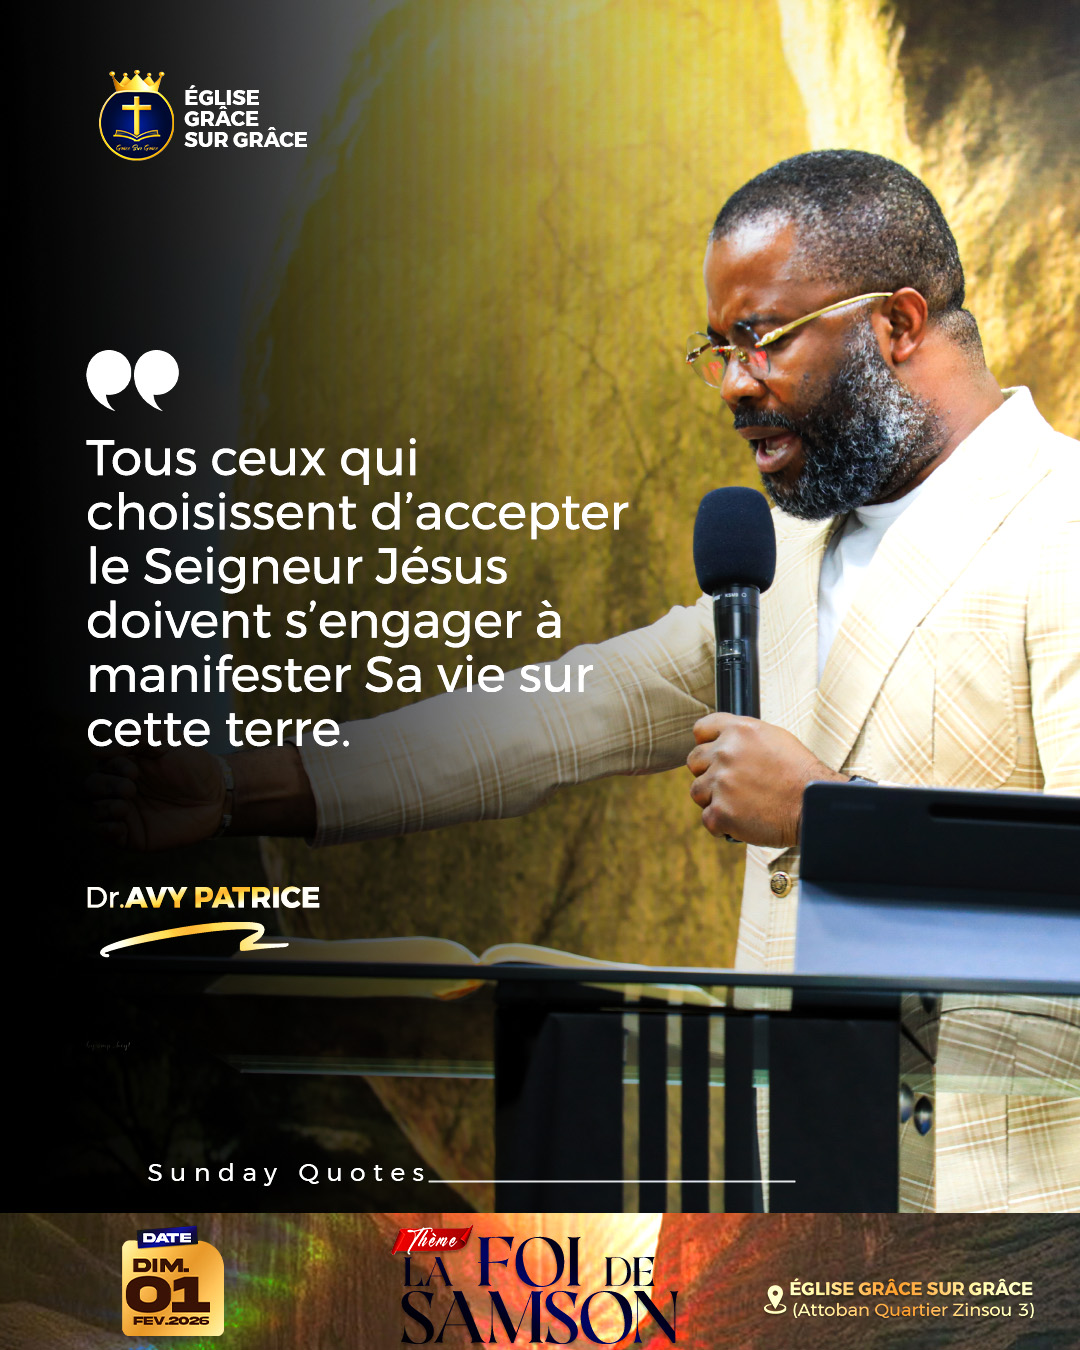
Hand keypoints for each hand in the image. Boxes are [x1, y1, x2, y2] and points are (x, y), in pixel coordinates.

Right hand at [87, 745, 225, 850]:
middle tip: (131, 788)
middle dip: (106, 786)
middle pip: (92, 786)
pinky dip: (105, 830)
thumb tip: (96, 751)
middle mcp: (121, 787)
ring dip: (104, 807)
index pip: (101, 763)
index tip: (136, 770)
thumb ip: (138, 735)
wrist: (218, 796)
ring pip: (96, 810)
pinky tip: (119, 825)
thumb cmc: (194, 764)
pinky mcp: (133, 834)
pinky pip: (106, 835)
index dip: (112, 766)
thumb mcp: (169, 739)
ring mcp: (126, 812)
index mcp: (126, 763)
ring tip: (124, 806)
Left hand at [686, 713, 845, 846]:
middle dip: (709, 773)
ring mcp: (721, 782)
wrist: (814, 805)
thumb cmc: (800, 775)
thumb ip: (742, 738)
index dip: (706, 744)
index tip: (713, 756)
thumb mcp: (774, 739)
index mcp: (738, 731)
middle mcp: (726, 753)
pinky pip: (708, 819)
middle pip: (694, 761)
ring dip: (714, 799)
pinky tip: (742, 820)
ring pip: (697, 792)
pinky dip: (722, 824)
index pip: (701, 730)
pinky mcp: (721, 812)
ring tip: (741, 804)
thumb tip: (721, 743)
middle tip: (732, 785)